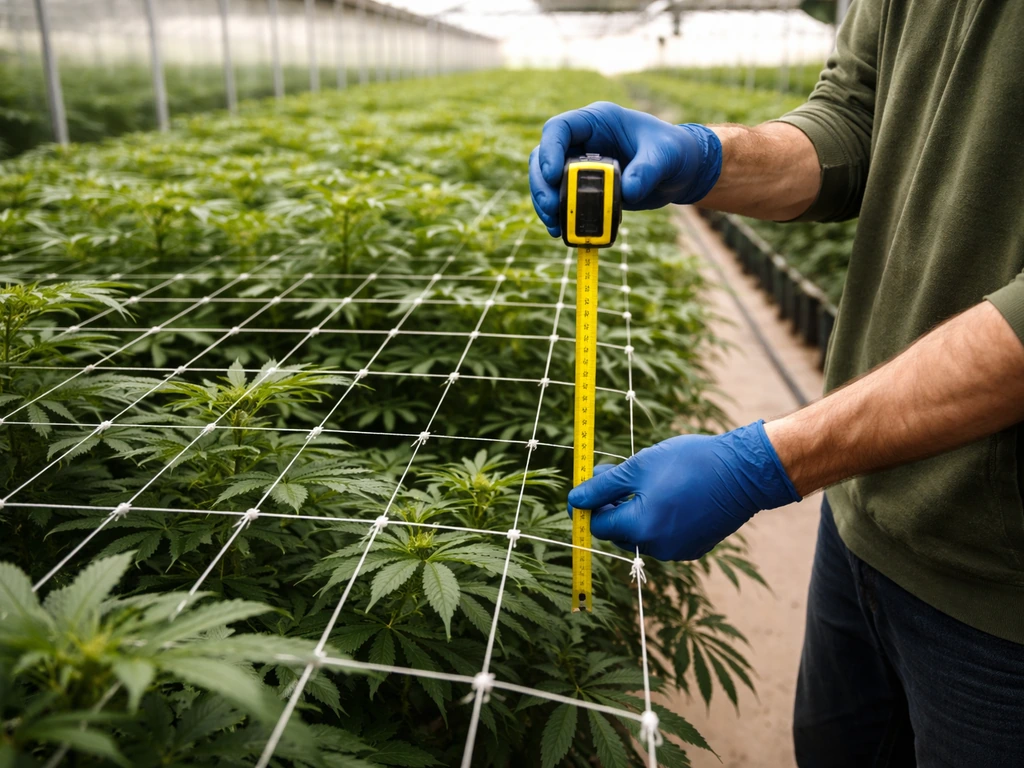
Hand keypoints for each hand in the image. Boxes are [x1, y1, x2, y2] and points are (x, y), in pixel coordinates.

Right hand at [529, 101, 722, 236]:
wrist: (680, 171)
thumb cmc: (674, 151)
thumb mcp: (665, 156)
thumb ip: (647, 170)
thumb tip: (628, 192)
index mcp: (598, 121)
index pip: (560, 128)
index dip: (550, 150)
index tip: (553, 176)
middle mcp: (583, 141)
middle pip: (543, 156)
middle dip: (542, 184)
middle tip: (550, 208)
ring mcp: (580, 164)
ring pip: (547, 180)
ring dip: (545, 203)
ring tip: (554, 226)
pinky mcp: (584, 187)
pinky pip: (561, 199)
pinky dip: (559, 215)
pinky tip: (562, 231)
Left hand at [567, 421, 799, 560]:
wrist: (744, 471)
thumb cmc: (689, 463)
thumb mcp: (638, 467)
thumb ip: (603, 487)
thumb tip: (575, 500)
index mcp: (640, 528)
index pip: (598, 525)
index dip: (589, 505)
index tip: (587, 486)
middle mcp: (658, 547)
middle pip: (618, 532)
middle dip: (611, 505)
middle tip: (610, 473)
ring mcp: (678, 551)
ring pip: (642, 533)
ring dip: (634, 510)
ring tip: (642, 479)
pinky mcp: (695, 547)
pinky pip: (664, 535)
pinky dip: (658, 517)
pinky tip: (668, 493)